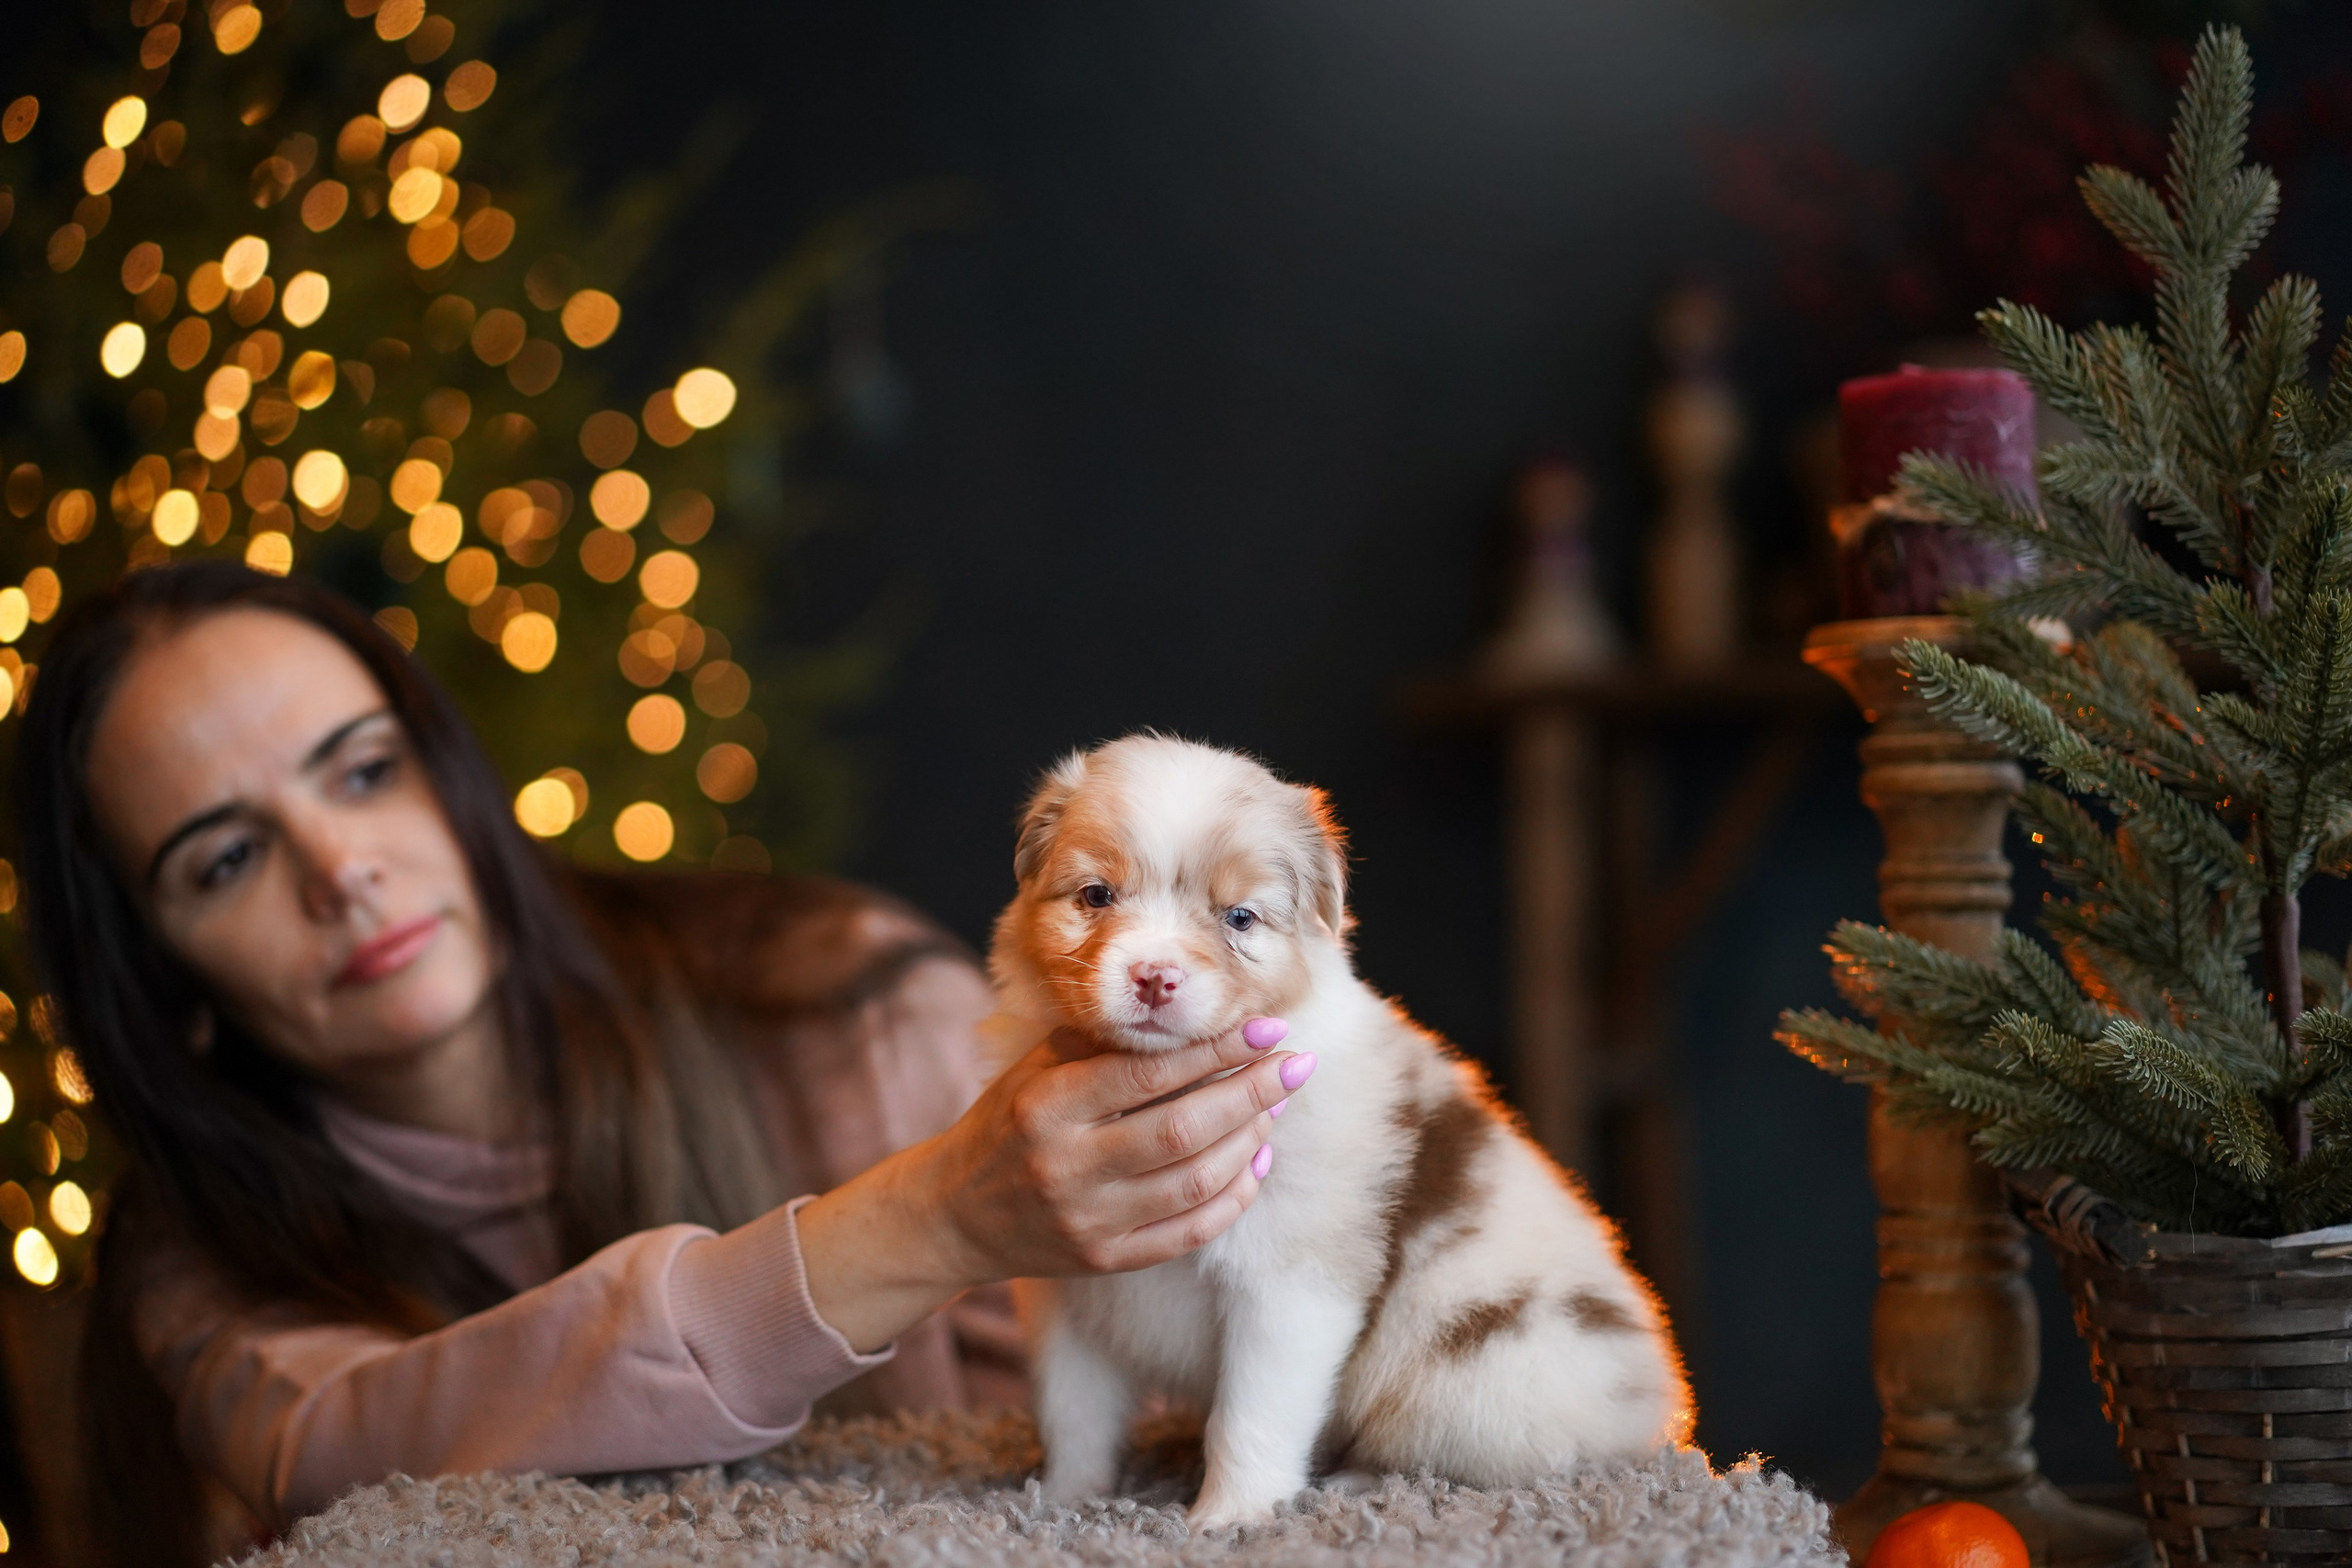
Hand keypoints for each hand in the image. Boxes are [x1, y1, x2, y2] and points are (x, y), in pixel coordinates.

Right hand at [932, 1016, 1309, 1279]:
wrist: (953, 1213)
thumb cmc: (1007, 1124)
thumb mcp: (1035, 1069)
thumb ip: (1102, 1043)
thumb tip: (1187, 1014)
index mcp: (1047, 1106)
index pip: (1148, 1073)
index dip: (1216, 1050)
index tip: (1267, 1029)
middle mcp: (1067, 1166)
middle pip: (1183, 1129)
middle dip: (1252, 1093)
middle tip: (1296, 1065)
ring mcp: (1089, 1220)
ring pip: (1195, 1182)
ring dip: (1250, 1141)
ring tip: (1274, 1108)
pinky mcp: (1106, 1260)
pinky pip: (1189, 1232)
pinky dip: (1234, 1196)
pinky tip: (1255, 1162)